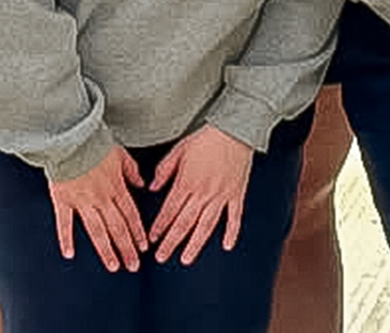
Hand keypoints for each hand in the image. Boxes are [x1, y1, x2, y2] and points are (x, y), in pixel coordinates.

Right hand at [49, 147, 146, 270]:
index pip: (131, 215)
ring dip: (106, 250)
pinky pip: (65, 224)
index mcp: (116, 187)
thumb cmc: (95, 143)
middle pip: (118, 228)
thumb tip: (142, 183)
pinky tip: (69, 254)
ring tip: (113, 266)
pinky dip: (66, 239)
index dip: (138, 233)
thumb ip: (132, 171)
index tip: (143, 247)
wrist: (71, 137)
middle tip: (133, 265)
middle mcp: (102, 198)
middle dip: (127, 248)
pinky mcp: (62, 200)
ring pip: (97, 231)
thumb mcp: (121, 154)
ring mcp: (82, 201)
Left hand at [147, 126, 254, 263]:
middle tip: (162, 257)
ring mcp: (221, 195)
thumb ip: (164, 170)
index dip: (160, 226)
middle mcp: (203, 192)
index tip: (152, 239)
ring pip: (206, 225)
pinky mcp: (237, 193)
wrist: (235, 129)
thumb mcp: (179, 150)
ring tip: (186, 259)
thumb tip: (152, 188)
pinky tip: (226, 246)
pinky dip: (231, 232)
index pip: (169, 210)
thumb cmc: (207, 137)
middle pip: (184, 223)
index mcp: (187, 182)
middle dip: (171, 242)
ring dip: (195, 244)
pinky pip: (234, 217)